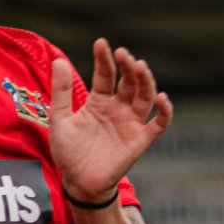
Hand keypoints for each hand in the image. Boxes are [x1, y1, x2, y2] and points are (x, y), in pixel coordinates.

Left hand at [49, 38, 172, 203]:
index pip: (105, 74)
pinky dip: (164, 111)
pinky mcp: (140, 140)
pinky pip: (158, 123)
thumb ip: (61, 91)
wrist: (78, 181)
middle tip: (123, 53)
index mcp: (99, 100)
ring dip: (145, 81)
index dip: (104, 59)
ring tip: (139, 66)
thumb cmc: (68, 150)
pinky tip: (162, 98)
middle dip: (127, 66)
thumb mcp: (59, 117)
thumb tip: (59, 59)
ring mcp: (130, 122)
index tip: (101, 43)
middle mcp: (117, 108)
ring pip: (145, 96)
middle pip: (129, 81)